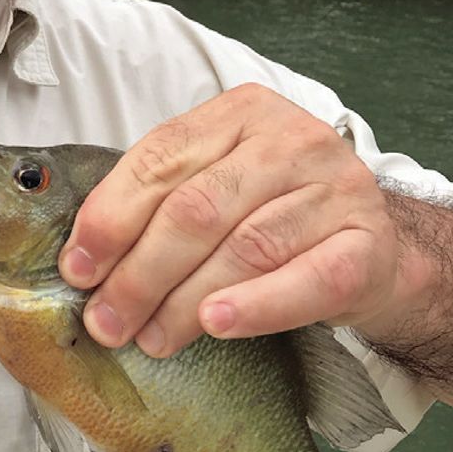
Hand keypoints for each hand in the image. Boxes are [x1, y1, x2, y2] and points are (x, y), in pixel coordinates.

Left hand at [59, 83, 402, 355]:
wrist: (374, 244)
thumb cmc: (273, 213)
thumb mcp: (215, 185)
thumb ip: (158, 203)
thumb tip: (85, 261)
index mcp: (240, 112)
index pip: (161, 159)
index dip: (111, 218)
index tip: (78, 269)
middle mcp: (291, 138)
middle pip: (196, 208)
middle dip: (139, 272)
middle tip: (107, 322)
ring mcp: (337, 187)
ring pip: (244, 248)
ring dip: (185, 301)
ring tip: (152, 338)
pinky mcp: (369, 242)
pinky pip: (307, 280)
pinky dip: (257, 307)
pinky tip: (216, 326)